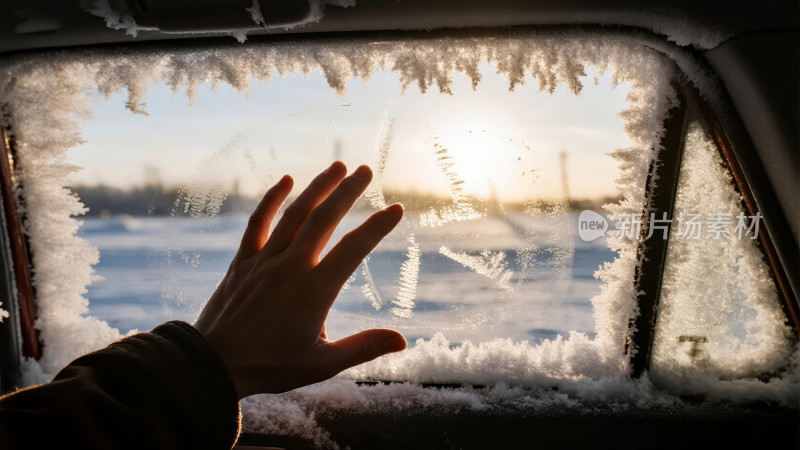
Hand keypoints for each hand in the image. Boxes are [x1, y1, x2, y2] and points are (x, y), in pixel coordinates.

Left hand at [194, 162, 405, 398]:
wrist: (212, 364)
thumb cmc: (269, 366)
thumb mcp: (322, 364)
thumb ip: (363, 347)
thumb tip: (402, 341)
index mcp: (314, 290)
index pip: (354, 249)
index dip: (377, 227)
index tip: (396, 209)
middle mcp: (291, 267)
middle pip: (324, 219)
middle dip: (348, 192)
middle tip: (366, 170)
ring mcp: (265, 260)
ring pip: (295, 214)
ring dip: (317, 188)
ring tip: (337, 167)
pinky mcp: (243, 261)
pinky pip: (258, 223)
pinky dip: (272, 200)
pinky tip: (286, 181)